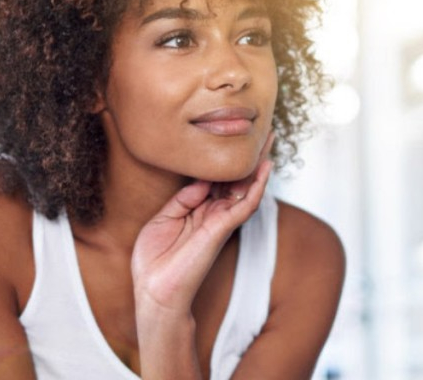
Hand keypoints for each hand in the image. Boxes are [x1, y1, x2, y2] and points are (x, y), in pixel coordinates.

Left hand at [131, 133, 274, 316]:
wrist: (154, 291)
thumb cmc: (154, 261)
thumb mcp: (163, 220)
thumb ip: (184, 199)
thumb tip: (202, 180)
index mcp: (197, 211)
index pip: (216, 180)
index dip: (224, 159)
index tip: (229, 136)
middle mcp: (213, 214)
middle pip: (236, 180)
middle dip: (248, 157)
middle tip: (261, 131)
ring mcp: (220, 221)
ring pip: (246, 188)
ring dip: (258, 164)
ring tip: (269, 140)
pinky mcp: (222, 229)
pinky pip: (245, 204)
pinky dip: (257, 185)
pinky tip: (265, 167)